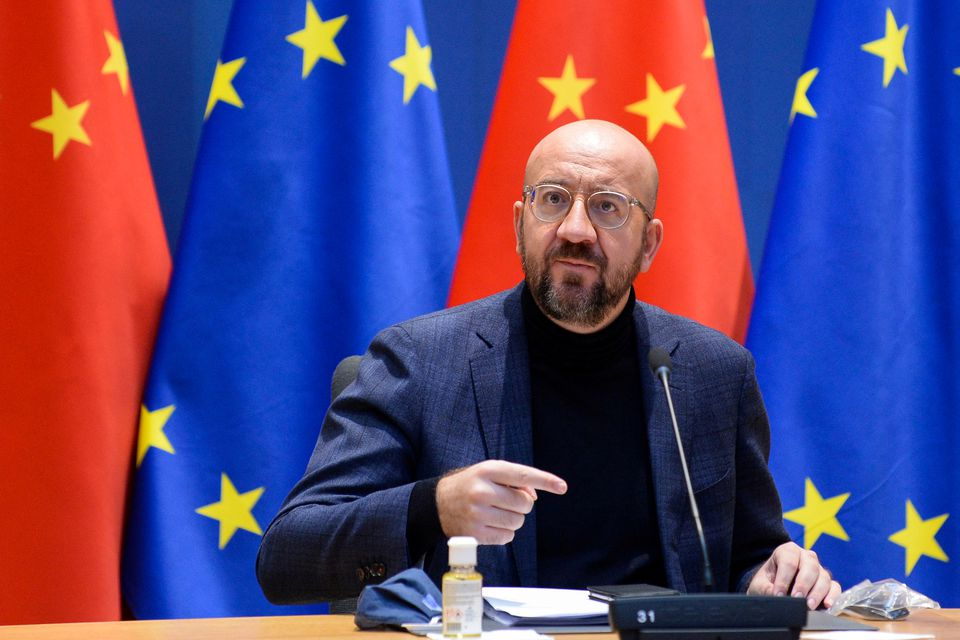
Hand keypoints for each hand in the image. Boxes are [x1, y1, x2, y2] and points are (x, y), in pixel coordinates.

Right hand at [436, 460, 566, 543]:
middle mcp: (482, 491)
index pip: (522, 475)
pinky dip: (504, 532)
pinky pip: (507, 537)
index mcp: (487, 471)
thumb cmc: (470, 485)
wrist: (437, 503)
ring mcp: (478, 514)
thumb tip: (534, 496)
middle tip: (505, 501)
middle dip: (521, 504)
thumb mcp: (488, 472)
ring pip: (518, 522)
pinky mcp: (476, 534)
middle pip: (524, 503)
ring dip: (513, 519)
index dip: (545, 480)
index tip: (562, 486)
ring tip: (496, 512)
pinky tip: (489, 524)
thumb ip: (514, 479)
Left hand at [747, 542, 840, 609]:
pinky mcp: (828, 582)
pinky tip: (827, 605)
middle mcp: (806, 557)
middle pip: (810, 566)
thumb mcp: (760, 584)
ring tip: (809, 606)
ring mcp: (819, 569)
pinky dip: (833, 596)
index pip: (789, 561)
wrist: (774, 589)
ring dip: (817, 592)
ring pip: (823, 577)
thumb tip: (778, 597)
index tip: (778, 595)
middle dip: (803, 584)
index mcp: (787, 551)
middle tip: (797, 599)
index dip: (784, 579)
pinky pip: (835, 587)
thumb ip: (767, 589)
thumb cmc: (767, 583)